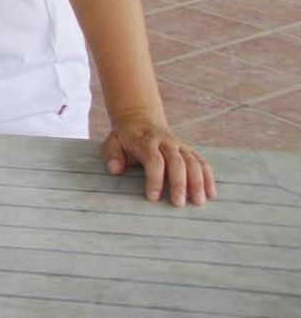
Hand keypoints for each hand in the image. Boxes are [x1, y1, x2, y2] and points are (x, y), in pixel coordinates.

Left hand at [100, 116, 215, 205]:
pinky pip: (202, 162)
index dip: (155, 179)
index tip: (153, 198)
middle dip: (179, 184)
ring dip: (198, 183)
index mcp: (146, 141)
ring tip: (198, 202)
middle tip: (178, 204)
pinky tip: (211, 194)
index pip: (154, 160)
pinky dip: (208, 177)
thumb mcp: (112, 142)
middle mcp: (166, 142)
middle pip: (177, 163)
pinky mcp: (189, 150)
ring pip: (193, 163)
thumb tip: (115, 169)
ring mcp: (180, 146)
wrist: (140, 119)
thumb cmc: (125, 138)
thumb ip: (112, 155)